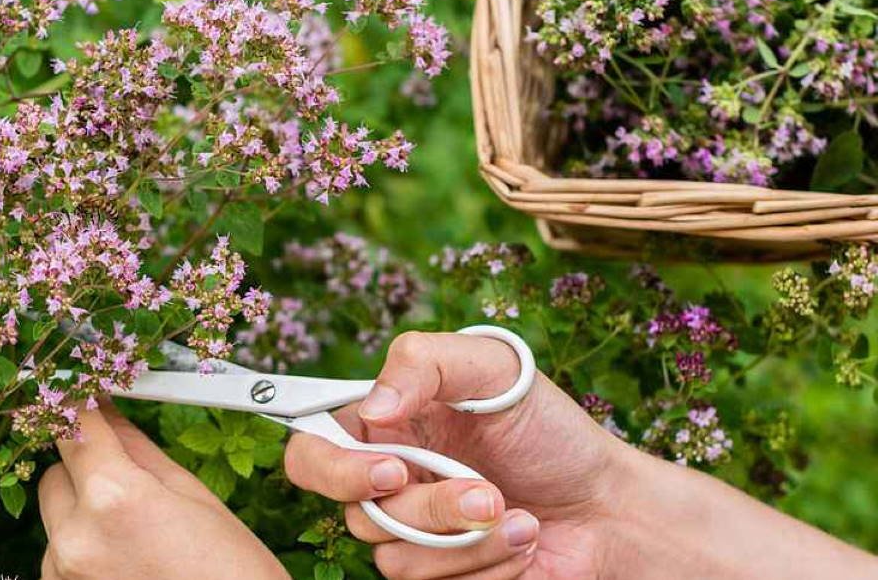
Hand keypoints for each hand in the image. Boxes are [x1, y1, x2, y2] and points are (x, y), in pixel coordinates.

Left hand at [39, 403, 289, 579]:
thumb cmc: (231, 574)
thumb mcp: (193, 496)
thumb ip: (137, 449)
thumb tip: (108, 411)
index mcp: (114, 498)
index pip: (73, 426)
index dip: (78, 404)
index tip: (83, 395)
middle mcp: (76, 538)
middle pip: (57, 474)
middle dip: (86, 467)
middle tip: (131, 482)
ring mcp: (63, 576)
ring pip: (57, 517)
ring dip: (85, 513)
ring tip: (138, 536)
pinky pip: (60, 555)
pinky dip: (86, 549)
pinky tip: (128, 561)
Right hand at [283, 331, 626, 579]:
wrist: (610, 506)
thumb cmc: (551, 432)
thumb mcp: (496, 368)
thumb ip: (424, 363)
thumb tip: (372, 407)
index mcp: (385, 425)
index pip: (312, 449)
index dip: (331, 466)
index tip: (391, 470)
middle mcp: (388, 482)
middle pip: (354, 511)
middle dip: (427, 508)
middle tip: (484, 494)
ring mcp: (413, 534)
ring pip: (394, 556)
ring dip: (467, 538)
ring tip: (517, 513)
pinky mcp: (440, 576)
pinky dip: (488, 563)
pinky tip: (523, 539)